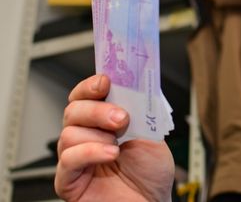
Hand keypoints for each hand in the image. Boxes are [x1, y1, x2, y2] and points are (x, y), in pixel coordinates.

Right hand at [55, 75, 174, 200]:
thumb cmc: (151, 173)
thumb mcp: (152, 132)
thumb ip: (140, 110)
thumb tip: (134, 85)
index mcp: (103, 121)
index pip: (86, 96)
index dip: (91, 86)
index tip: (105, 81)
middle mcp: (87, 137)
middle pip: (74, 110)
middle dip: (98, 110)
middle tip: (121, 118)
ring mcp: (77, 158)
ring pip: (68, 133)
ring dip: (97, 136)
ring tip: (118, 146)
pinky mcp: (70, 181)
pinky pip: (68, 160)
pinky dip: (90, 153)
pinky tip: (110, 155)